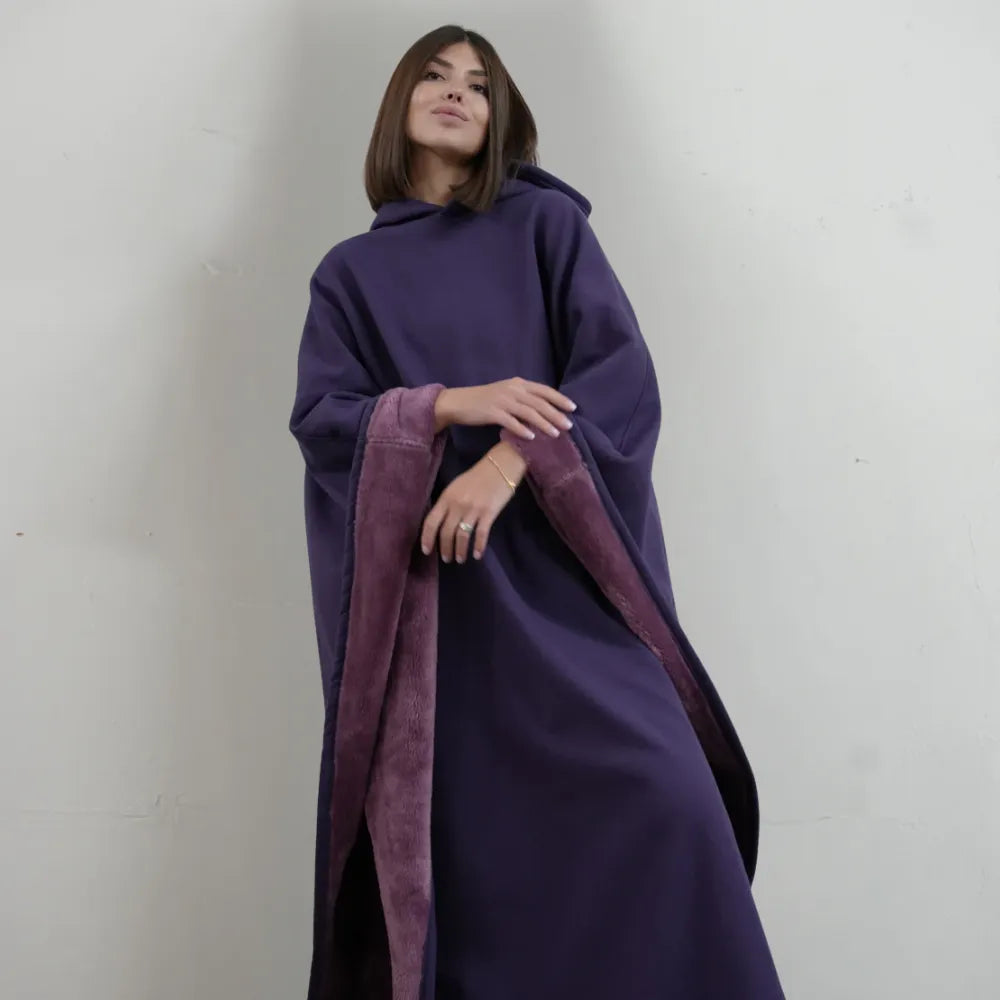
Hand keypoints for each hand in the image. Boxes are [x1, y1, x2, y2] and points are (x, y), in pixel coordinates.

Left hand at [421, 443, 525, 562]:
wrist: (499, 467)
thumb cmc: (476, 477)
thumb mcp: (455, 487)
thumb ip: (447, 504)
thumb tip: (439, 524)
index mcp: (446, 498)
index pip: (431, 522)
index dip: (427, 538)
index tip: (426, 551)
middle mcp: (457, 505)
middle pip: (446, 532)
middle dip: (445, 549)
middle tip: (446, 558)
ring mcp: (473, 510)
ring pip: (462, 536)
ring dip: (460, 550)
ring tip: (460, 559)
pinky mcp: (489, 513)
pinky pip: (481, 534)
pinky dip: (478, 546)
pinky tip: (477, 554)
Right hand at [434, 378, 575, 438]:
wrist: (459, 402)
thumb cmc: (484, 400)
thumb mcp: (506, 394)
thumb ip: (523, 399)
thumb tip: (544, 411)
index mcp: (518, 383)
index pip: (543, 390)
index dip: (559, 398)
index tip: (573, 408)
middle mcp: (512, 389)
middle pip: (539, 402)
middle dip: (556, 414)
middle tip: (569, 426)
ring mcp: (502, 400)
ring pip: (528, 412)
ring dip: (543, 424)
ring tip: (555, 434)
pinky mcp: (492, 412)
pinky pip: (511, 422)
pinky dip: (522, 429)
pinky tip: (531, 438)